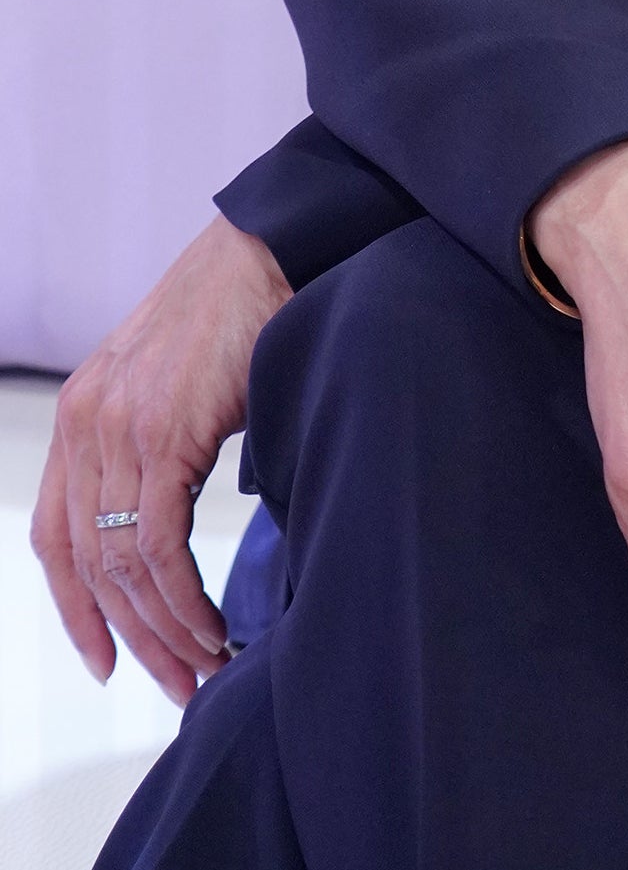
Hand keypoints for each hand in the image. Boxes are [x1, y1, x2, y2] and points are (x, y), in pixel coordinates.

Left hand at [32, 215, 290, 704]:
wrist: (267, 251)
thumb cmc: (238, 310)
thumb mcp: (174, 384)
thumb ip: (157, 444)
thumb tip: (175, 530)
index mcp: (82, 413)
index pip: (55, 536)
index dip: (76, 609)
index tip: (107, 660)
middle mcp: (85, 423)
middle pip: (88, 564)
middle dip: (132, 637)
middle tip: (177, 681)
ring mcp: (118, 427)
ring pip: (122, 565)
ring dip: (164, 629)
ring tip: (206, 661)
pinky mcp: (160, 432)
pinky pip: (156, 545)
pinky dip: (182, 598)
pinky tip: (211, 623)